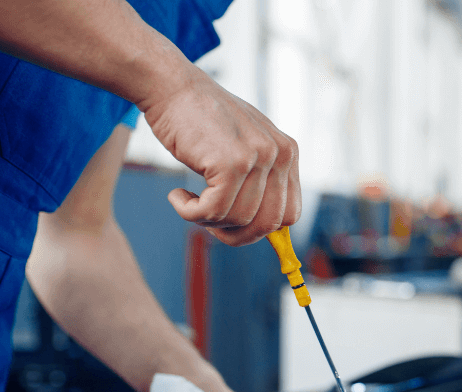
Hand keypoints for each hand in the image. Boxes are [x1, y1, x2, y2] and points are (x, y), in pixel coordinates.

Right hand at [141, 69, 301, 245]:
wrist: (171, 86)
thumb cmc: (201, 119)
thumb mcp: (242, 144)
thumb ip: (259, 180)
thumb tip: (264, 231)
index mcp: (287, 151)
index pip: (289, 214)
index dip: (259, 229)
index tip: (233, 225)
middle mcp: (279, 153)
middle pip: (268, 224)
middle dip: (236, 234)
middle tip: (207, 223)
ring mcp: (257, 157)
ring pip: (239, 220)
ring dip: (207, 221)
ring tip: (188, 201)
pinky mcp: (230, 163)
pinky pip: (213, 212)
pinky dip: (190, 213)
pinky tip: (177, 197)